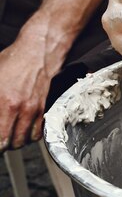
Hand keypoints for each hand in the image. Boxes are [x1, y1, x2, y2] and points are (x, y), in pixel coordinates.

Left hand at [0, 37, 52, 151]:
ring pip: (24, 140)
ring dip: (14, 142)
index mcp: (4, 102)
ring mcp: (33, 110)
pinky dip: (29, 136)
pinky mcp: (43, 108)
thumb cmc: (13, 62)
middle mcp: (19, 109)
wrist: (38, 52)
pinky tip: (21, 131)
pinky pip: (37, 133)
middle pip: (10, 143)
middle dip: (2, 145)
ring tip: (8, 137)